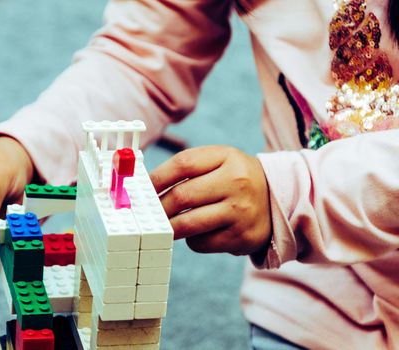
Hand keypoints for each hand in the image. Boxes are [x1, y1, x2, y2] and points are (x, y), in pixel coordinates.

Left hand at [150, 145, 270, 254]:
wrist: (277, 201)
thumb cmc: (234, 179)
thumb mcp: (219, 161)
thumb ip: (187, 166)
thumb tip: (147, 185)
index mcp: (227, 157)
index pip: (183, 164)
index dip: (157, 177)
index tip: (143, 188)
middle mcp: (237, 183)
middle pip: (182, 196)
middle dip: (158, 207)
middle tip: (148, 213)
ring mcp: (240, 212)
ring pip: (188, 224)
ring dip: (169, 226)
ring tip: (163, 224)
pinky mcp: (240, 238)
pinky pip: (200, 243)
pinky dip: (190, 239)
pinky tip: (196, 232)